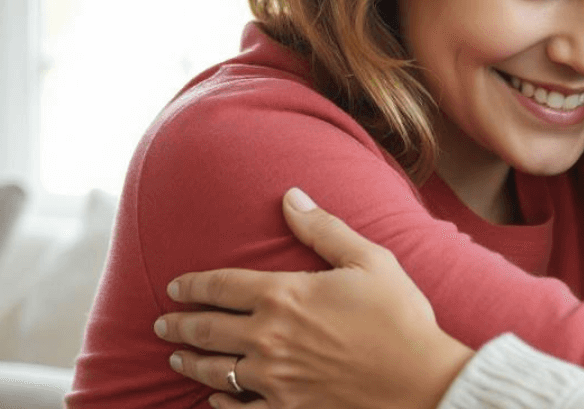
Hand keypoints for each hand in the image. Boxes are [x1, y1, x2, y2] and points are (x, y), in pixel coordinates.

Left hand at [156, 188, 473, 408]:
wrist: (421, 381)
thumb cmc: (400, 316)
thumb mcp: (369, 260)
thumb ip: (324, 228)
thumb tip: (291, 195)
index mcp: (286, 296)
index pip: (221, 286)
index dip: (192, 285)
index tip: (174, 287)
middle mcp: (269, 338)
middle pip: (207, 330)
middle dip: (180, 325)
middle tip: (162, 323)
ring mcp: (275, 379)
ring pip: (215, 371)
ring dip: (190, 363)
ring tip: (176, 359)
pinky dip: (219, 403)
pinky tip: (213, 398)